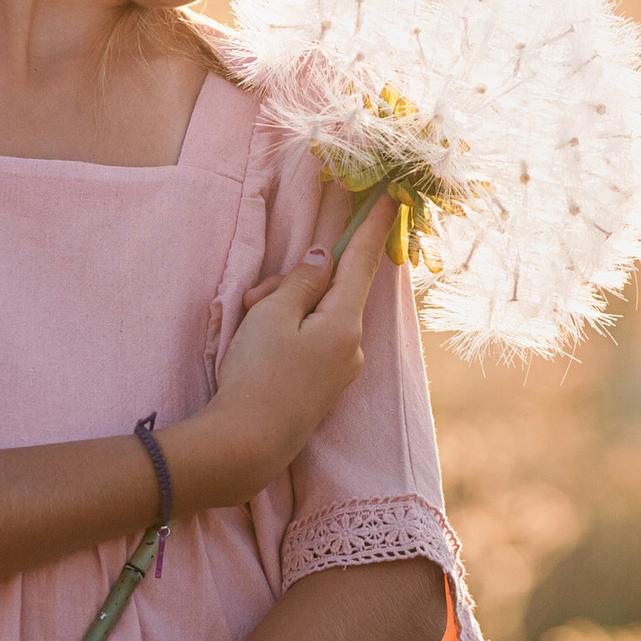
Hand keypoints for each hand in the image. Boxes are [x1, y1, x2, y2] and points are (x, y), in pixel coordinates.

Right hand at [172, 191, 396, 508]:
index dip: (374, 224)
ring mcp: (340, 370)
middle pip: (329, 291)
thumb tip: (323, 258)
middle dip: (291, 285)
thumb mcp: (272, 316)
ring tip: (247, 330)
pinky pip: (311, 343)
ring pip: (315, 317)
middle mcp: (352, 346)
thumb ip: (300, 282)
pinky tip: (258, 350)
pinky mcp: (324, 388)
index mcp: (344, 323)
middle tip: (253, 300)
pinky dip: (286, 335)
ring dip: (282, 312)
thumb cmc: (257, 375)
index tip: (394, 195)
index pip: (363, 261)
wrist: (247, 445)